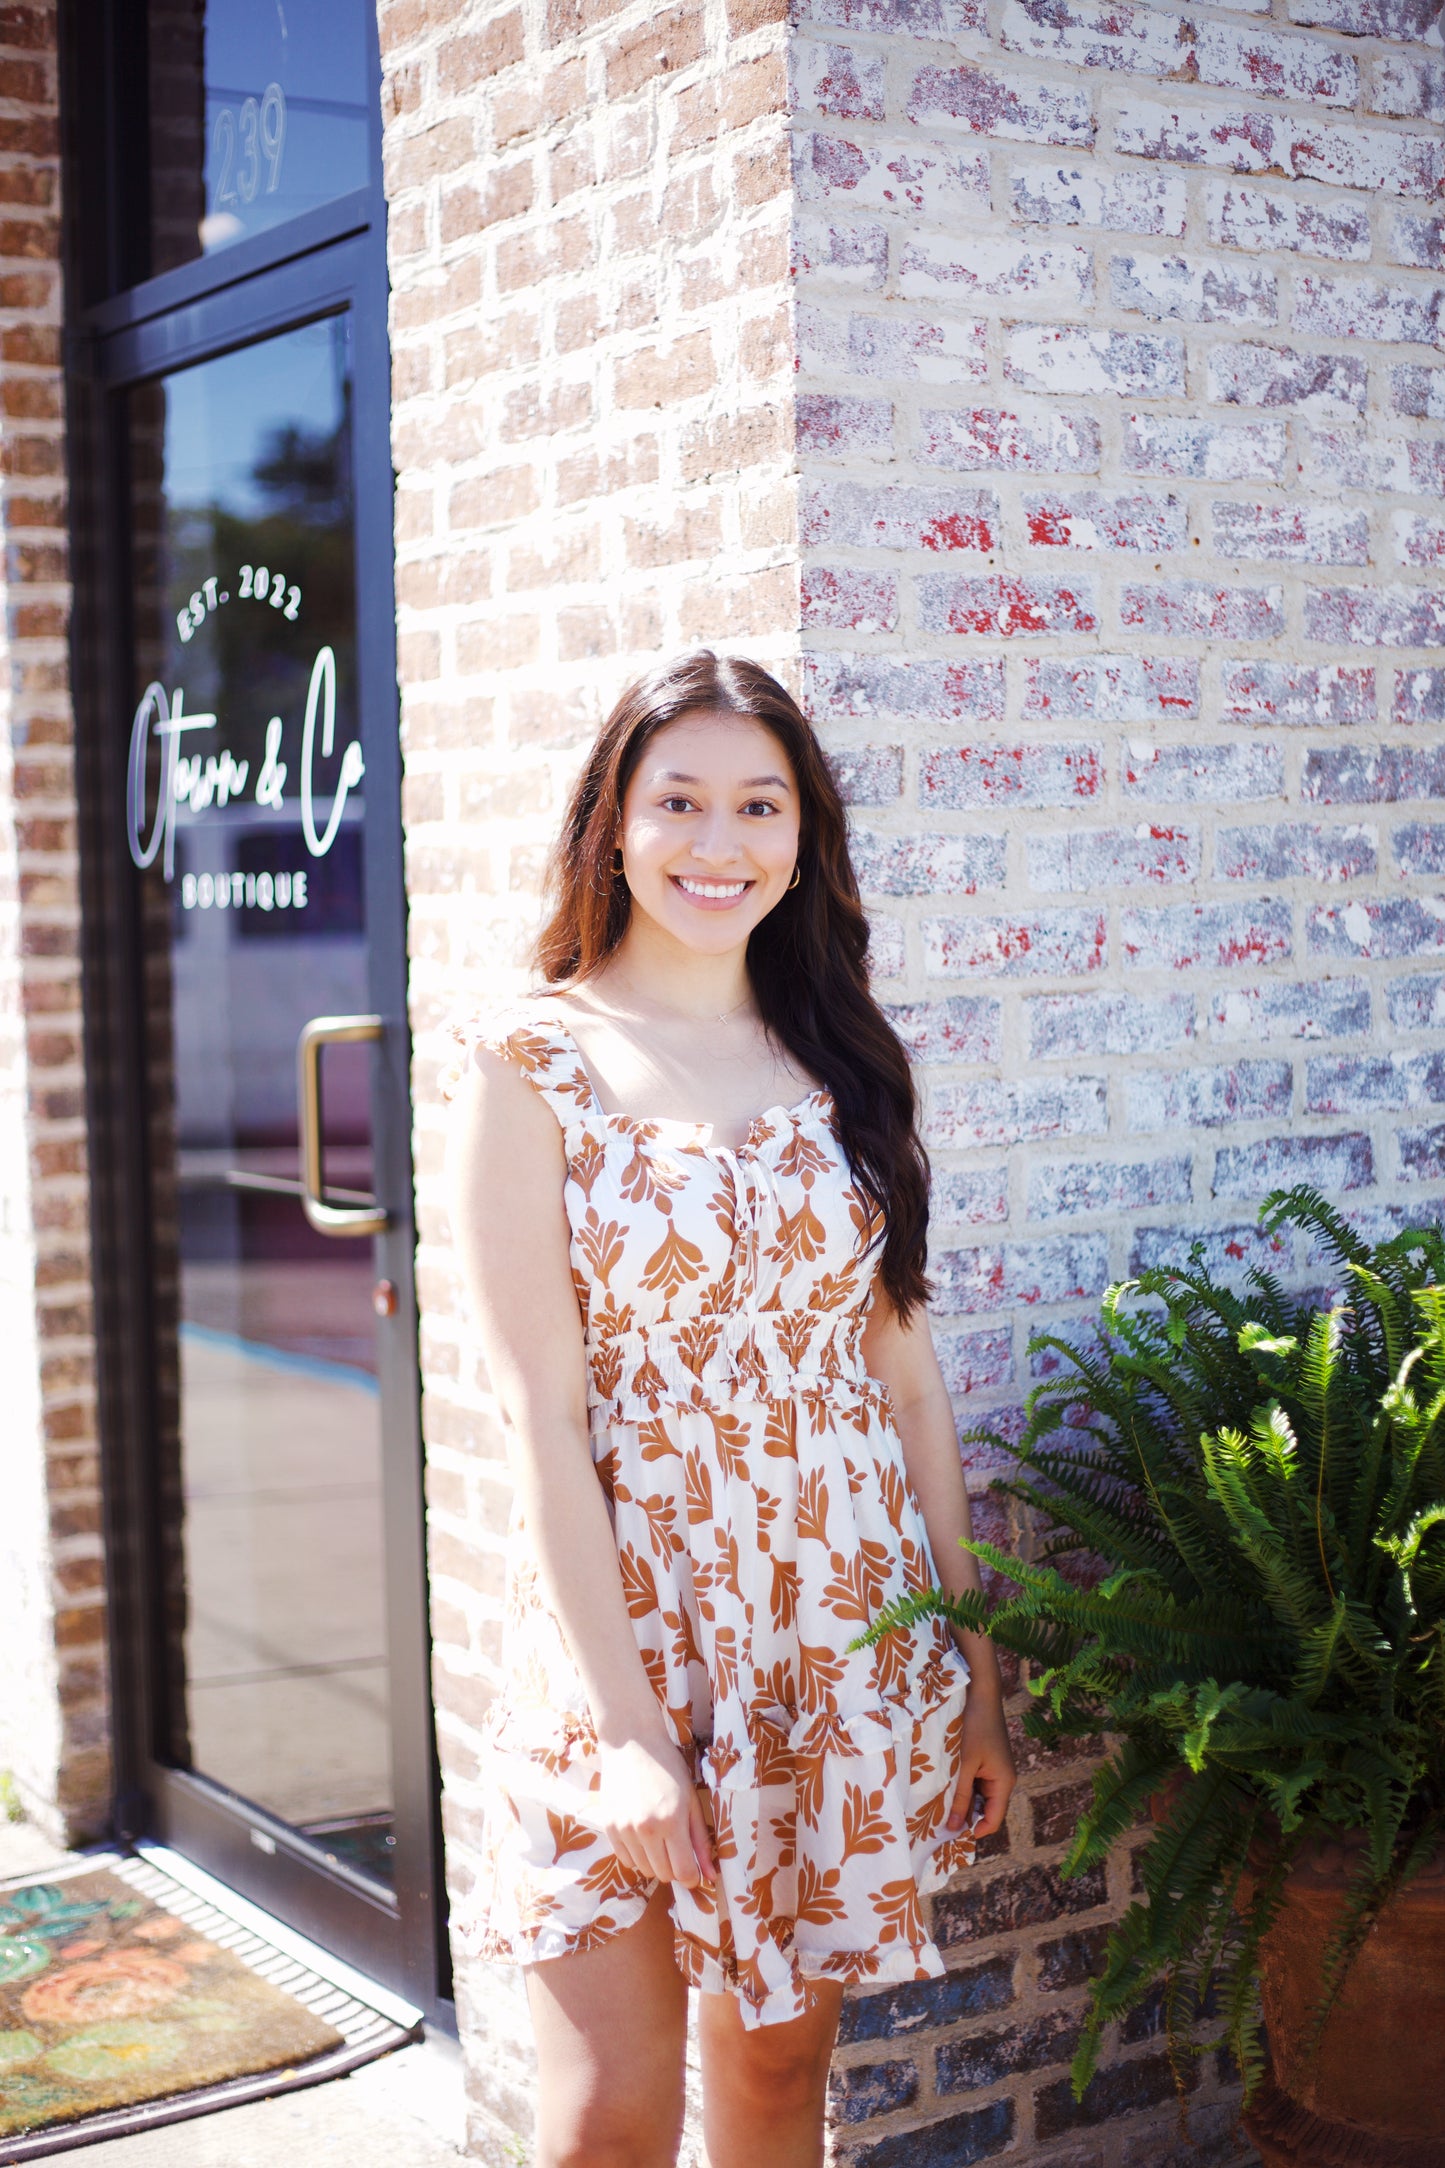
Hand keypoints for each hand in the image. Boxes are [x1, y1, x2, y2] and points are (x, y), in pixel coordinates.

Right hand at [595, 1734, 716, 1889]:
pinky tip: (641, 1834)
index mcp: (672, 1821)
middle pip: (663, 1875)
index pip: (683, 1872)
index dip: (691, 1875)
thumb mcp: (691, 1800)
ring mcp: (624, 1830)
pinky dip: (636, 1855)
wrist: (631, 1742)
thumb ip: (700, 1840)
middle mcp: (646, 1830)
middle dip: (673, 1866)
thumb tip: (710, 1875)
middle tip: (675, 1844)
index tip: (693, 1868)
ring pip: (643, 1869)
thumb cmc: (667, 1767)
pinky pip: (625, 1860)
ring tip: (658, 1835)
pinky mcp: (608, 1827)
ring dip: (654, 1861)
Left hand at [947, 1689, 1015, 1839]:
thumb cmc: (974, 1727)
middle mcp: (1003, 1778)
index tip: (951, 1837)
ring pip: (979, 1795)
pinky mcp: (986, 1760)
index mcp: (1004, 1782)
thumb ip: (960, 1796)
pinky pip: (976, 1781)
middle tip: (939, 1823)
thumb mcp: (965, 1764)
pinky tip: (945, 1786)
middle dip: (966, 1817)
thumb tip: (954, 1827)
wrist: (980, 1693)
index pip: (993, 1819)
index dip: (975, 1831)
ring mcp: (995, 1769)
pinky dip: (963, 1786)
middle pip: (986, 1808)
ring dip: (963, 1800)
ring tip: (940, 1806)